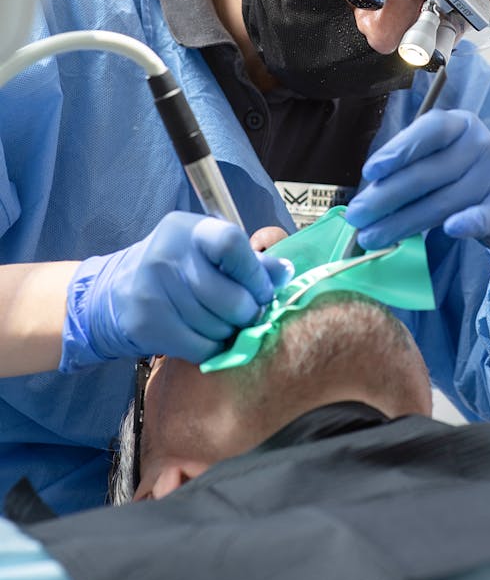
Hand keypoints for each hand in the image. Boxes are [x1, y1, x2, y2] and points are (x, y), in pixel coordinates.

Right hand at [60, 212, 293, 369]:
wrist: (114, 293)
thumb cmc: (175, 269)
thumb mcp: (206, 252)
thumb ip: (247, 261)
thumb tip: (284, 274)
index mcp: (188, 230)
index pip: (230, 243)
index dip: (255, 274)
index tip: (262, 290)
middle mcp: (167, 255)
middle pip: (230, 297)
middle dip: (247, 312)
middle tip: (246, 314)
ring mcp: (152, 290)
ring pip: (217, 327)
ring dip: (228, 332)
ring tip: (220, 322)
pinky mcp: (145, 324)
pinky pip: (199, 347)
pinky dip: (212, 348)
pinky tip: (206, 337)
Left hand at [345, 109, 489, 272]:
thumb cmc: (463, 173)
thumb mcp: (441, 157)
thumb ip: (409, 168)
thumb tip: (367, 196)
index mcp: (458, 125)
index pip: (426, 133)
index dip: (397, 151)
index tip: (369, 173)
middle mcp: (479, 144)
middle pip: (427, 173)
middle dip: (386, 197)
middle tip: (357, 216)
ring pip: (443, 201)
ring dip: (403, 222)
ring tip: (372, 237)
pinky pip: (483, 215)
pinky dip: (467, 223)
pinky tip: (450, 229)